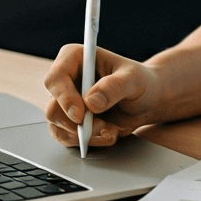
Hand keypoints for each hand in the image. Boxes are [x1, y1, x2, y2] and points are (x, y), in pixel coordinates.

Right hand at [43, 44, 162, 148]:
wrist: (148, 100)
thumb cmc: (140, 82)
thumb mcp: (133, 79)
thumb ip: (114, 86)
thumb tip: (90, 102)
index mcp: (76, 59)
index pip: (55, 78)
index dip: (64, 98)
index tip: (80, 114)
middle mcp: (67, 80)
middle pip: (53, 108)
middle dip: (76, 124)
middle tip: (100, 126)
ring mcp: (66, 103)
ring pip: (58, 127)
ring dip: (84, 135)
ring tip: (110, 130)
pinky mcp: (71, 121)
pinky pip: (68, 138)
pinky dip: (89, 142)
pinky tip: (109, 134)